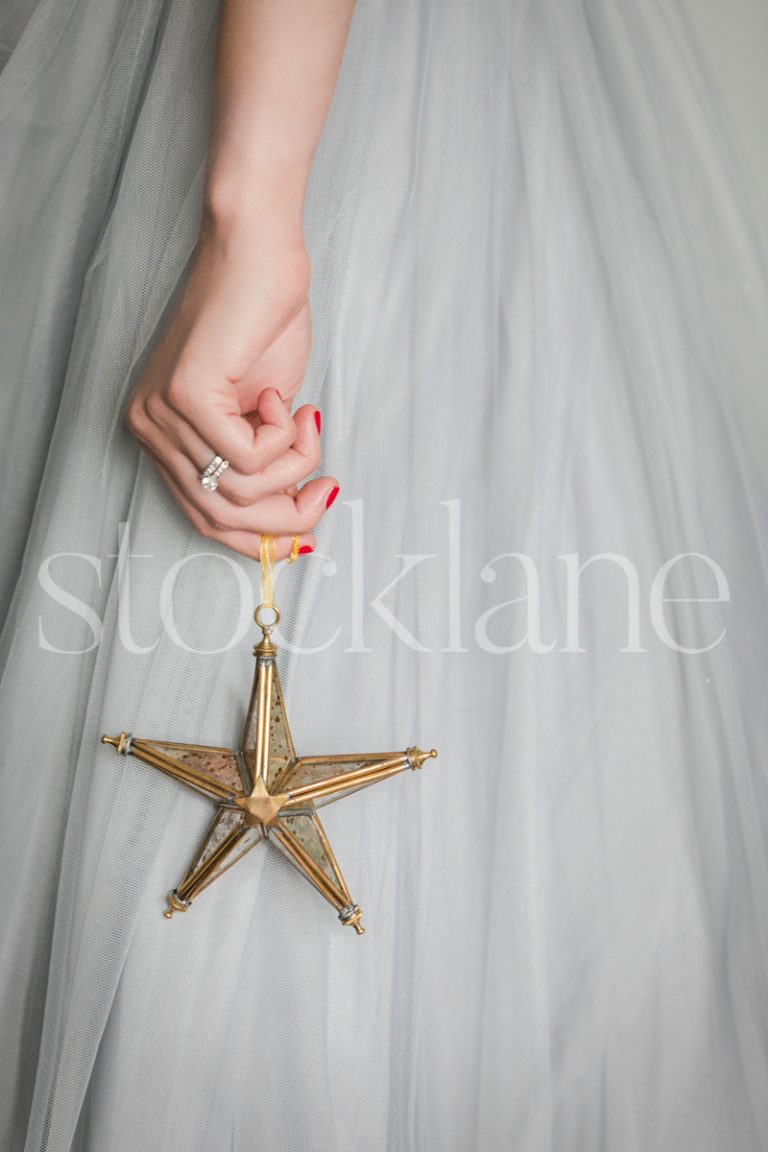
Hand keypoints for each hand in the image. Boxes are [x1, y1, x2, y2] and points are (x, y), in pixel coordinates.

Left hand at [125, 225, 337, 561]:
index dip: (261, 539)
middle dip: (288, 517)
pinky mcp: (188, 396)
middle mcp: (149, 428)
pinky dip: (287, 438)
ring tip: (305, 421)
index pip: (204, 518)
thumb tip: (291, 525)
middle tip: (325, 488)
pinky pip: (253, 459)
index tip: (307, 533)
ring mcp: (163, 413)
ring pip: (243, 492)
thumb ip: (264, 469)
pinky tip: (288, 400)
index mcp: (159, 435)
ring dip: (296, 465)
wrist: (261, 253)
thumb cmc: (264, 322)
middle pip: (221, 518)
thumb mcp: (265, 417)